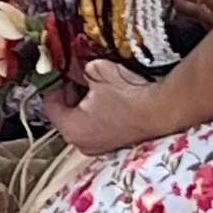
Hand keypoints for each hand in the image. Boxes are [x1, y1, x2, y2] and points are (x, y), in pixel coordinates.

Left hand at [40, 58, 172, 153]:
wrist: (162, 110)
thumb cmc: (128, 95)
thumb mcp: (96, 71)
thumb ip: (76, 68)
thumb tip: (71, 65)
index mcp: (72, 129)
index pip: (50, 104)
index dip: (55, 83)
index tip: (62, 72)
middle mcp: (82, 144)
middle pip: (65, 114)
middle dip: (70, 94)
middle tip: (79, 77)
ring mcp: (100, 148)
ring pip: (82, 121)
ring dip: (85, 104)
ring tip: (97, 87)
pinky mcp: (115, 146)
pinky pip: (97, 127)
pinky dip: (99, 114)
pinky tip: (110, 100)